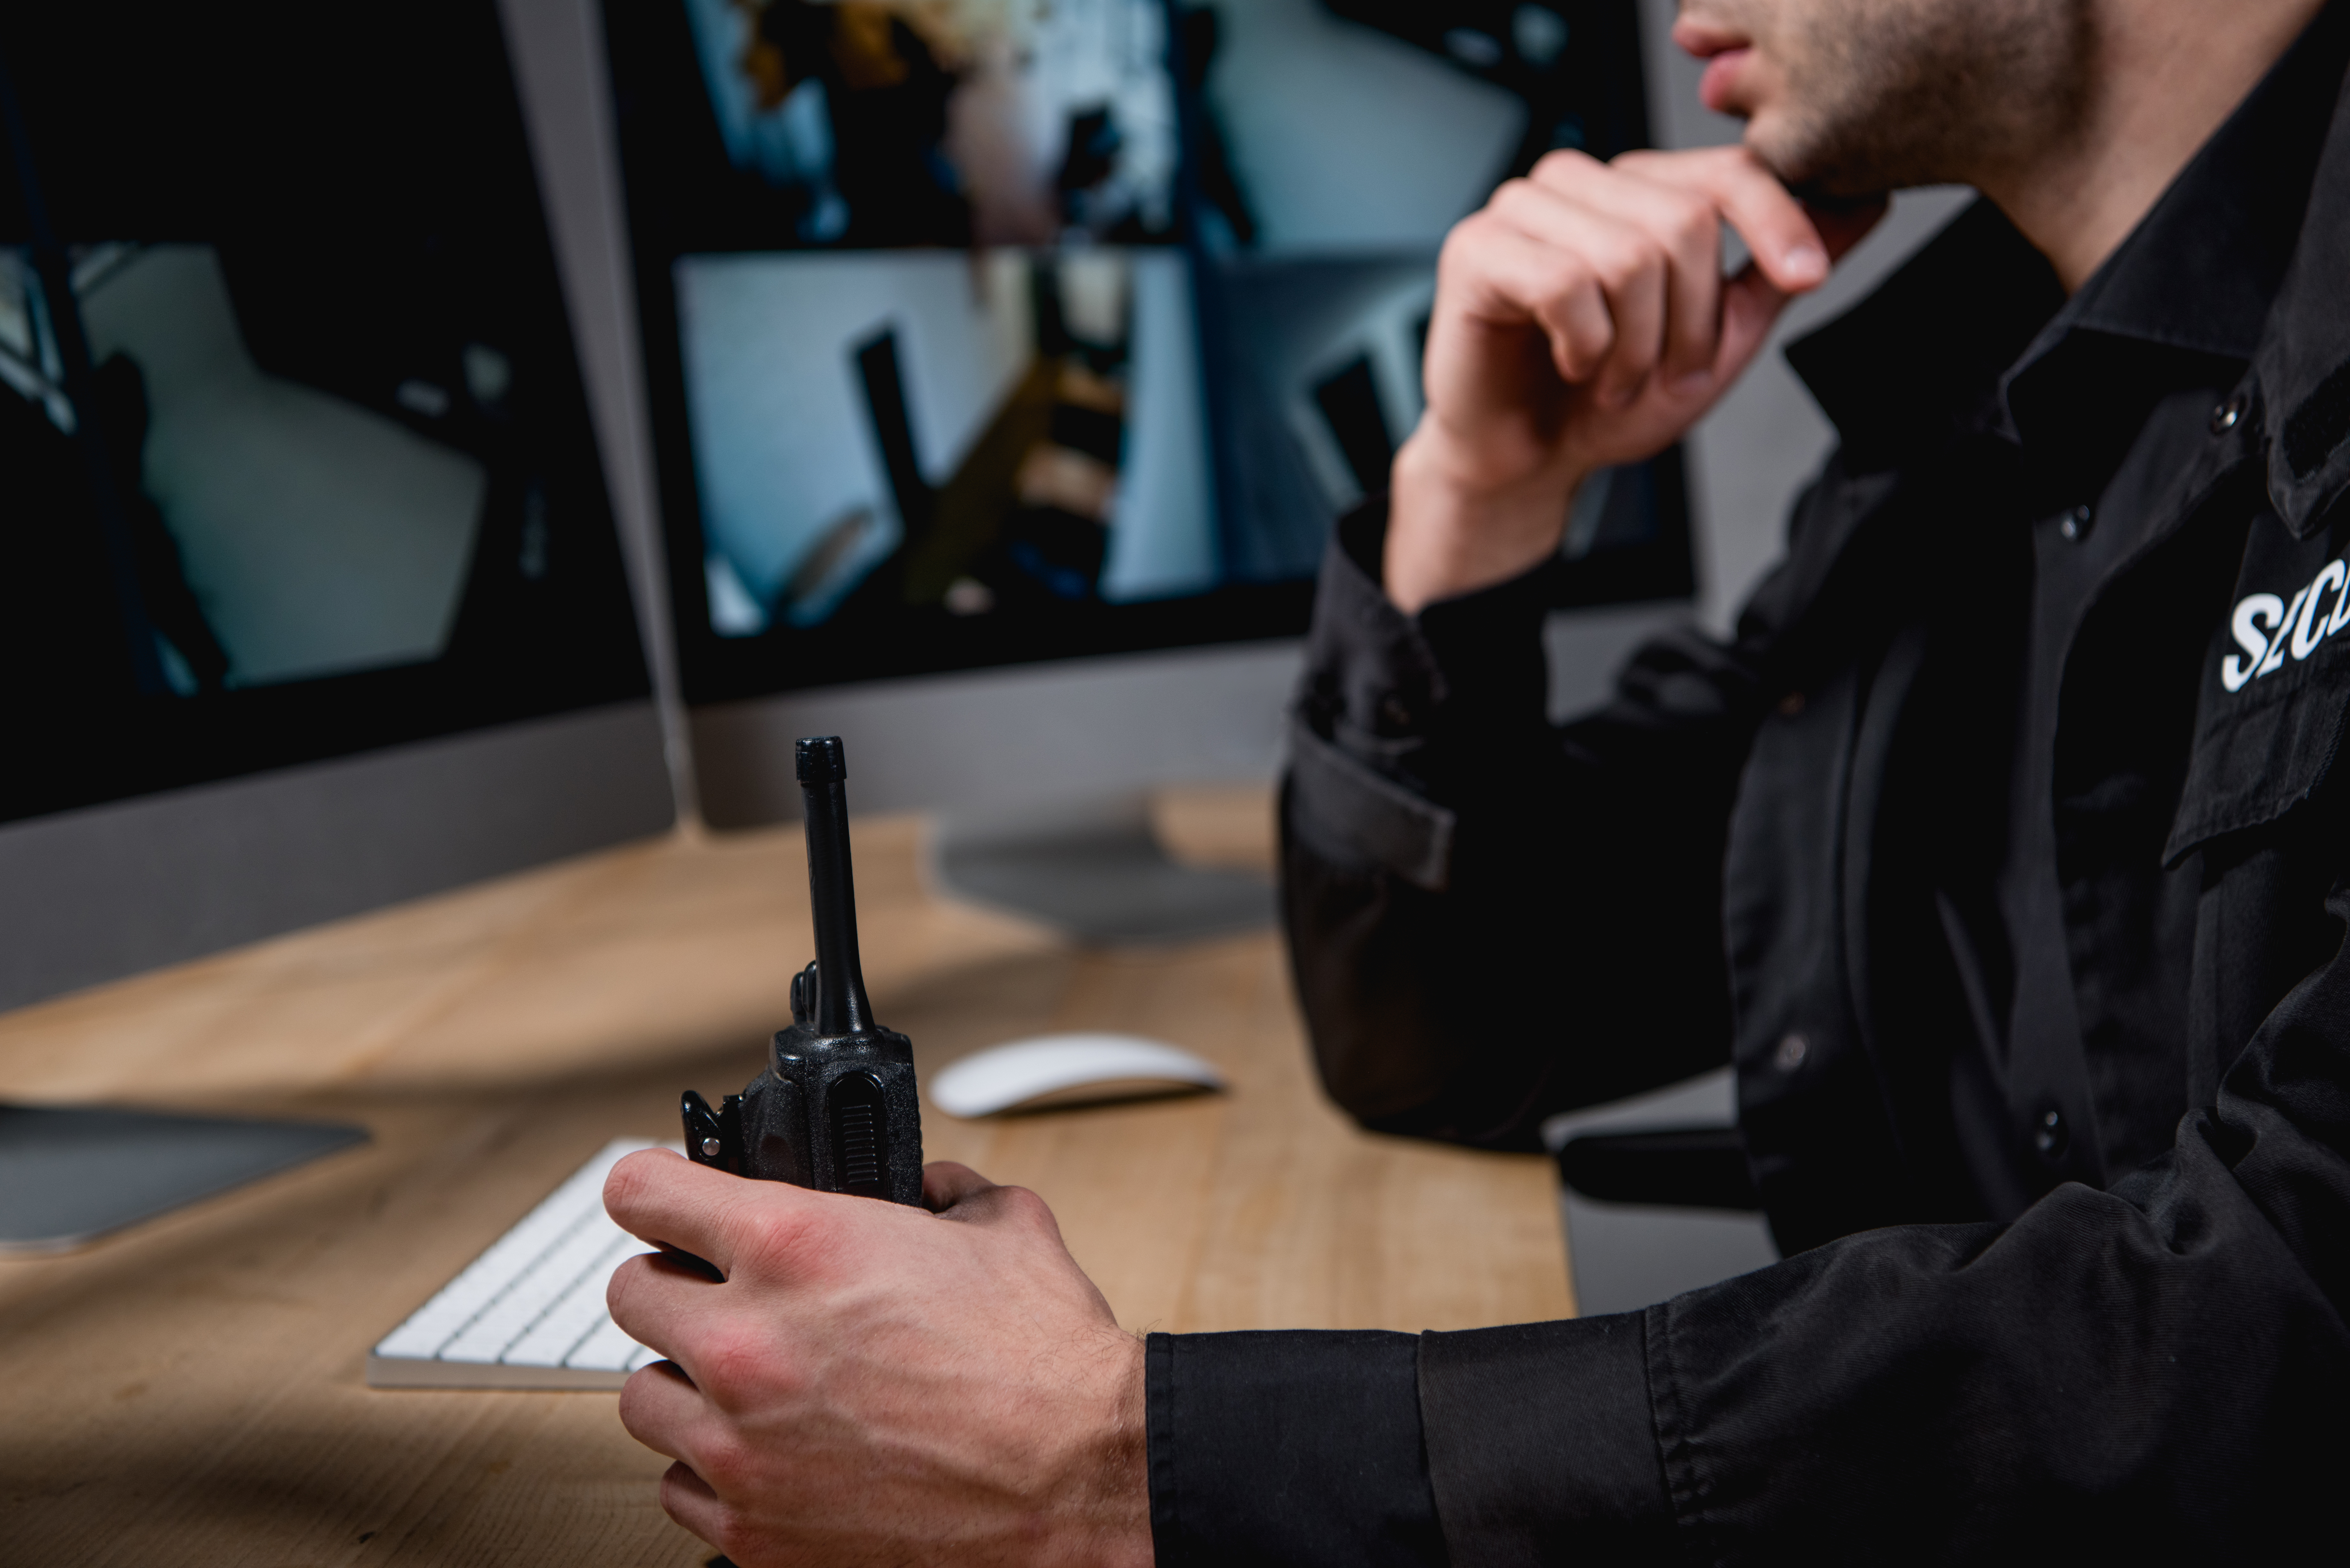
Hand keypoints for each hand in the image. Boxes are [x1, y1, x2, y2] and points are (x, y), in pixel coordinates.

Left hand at [604, 1151, 1150, 1567]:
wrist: (1082, 1481)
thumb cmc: (1045, 1364)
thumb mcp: (1000, 1226)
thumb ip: (939, 1191)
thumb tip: (919, 1188)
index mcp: (795, 1247)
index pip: (643, 1192)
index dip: (652, 1187)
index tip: (659, 1198)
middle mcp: (748, 1342)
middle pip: (630, 1293)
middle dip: (676, 1286)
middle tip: (722, 1296)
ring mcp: (740, 1445)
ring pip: (643, 1396)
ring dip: (689, 1383)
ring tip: (750, 1384)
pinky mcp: (754, 1530)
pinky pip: (680, 1487)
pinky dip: (716, 1468)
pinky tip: (771, 1452)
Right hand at [1385, 146, 1883, 611]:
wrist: (1526, 462)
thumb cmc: (1605, 400)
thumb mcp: (1719, 336)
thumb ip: (1777, 269)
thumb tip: (1866, 202)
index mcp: (1635, 188)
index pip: (1726, 169)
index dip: (1777, 220)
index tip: (1806, 276)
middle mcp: (1578, 182)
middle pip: (1681, 220)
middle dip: (1689, 320)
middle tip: (1664, 371)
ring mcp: (1521, 209)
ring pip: (1625, 254)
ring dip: (1635, 343)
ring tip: (1614, 375)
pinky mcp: (1476, 250)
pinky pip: (1562, 284)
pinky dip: (1583, 345)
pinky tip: (1570, 363)